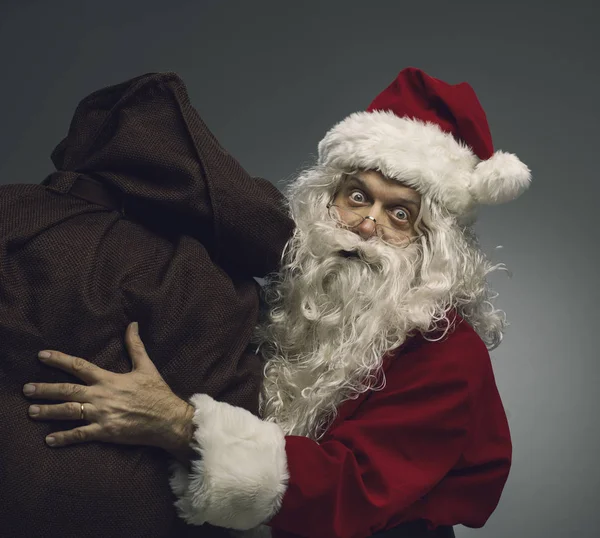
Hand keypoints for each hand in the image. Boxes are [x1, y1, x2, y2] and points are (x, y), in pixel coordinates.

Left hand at [23, 322, 194, 460]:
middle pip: (67, 391)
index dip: (59, 360)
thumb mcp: (146, 366)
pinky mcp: (106, 432)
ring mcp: (102, 415)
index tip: (41, 356)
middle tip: (26, 389)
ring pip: (68, 412)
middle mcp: (101, 396)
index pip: (79, 366)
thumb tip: (132, 325)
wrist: (169, 419)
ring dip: (48, 412)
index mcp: (109, 379)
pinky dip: (63, 437)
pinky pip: (80, 435)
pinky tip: (49, 439)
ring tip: (31, 411)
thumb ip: (135, 346)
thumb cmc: (158, 393)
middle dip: (45, 389)